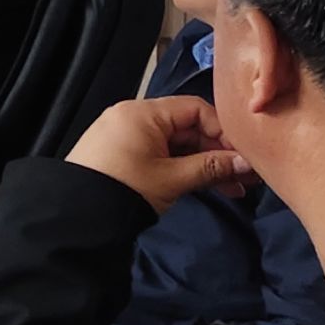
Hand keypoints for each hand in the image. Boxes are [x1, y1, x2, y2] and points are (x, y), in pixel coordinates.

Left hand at [67, 92, 252, 209]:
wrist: (77, 216)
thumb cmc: (126, 189)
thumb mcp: (173, 179)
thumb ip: (212, 167)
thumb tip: (247, 163)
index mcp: (143, 112)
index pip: (195, 108)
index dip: (222, 130)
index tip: (244, 154)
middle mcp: (135, 117)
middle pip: (188, 127)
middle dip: (218, 152)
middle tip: (247, 177)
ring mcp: (128, 136)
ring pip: (178, 144)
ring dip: (205, 164)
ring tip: (235, 189)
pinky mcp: (124, 155)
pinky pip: (163, 154)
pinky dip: (184, 168)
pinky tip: (209, 186)